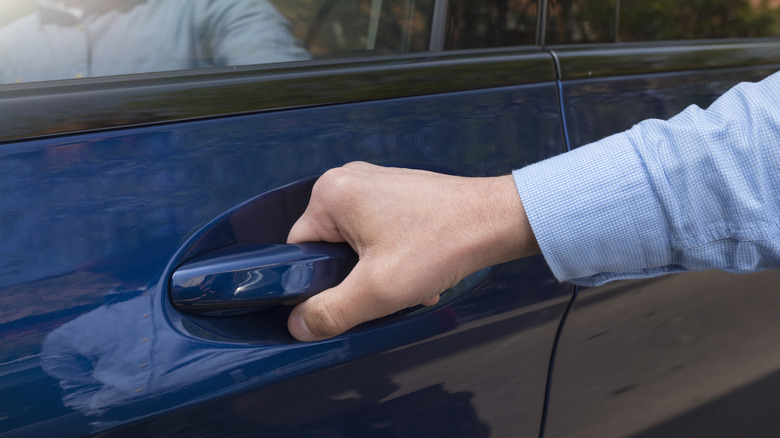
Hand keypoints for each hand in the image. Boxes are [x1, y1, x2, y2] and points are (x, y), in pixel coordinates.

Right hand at [286, 162, 538, 340]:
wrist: (499, 220)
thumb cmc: (441, 244)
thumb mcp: (377, 290)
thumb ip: (330, 312)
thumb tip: (297, 325)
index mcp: (331, 194)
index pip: (297, 249)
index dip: (315, 283)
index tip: (345, 298)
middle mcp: (349, 181)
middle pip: (329, 249)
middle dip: (355, 279)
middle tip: (385, 291)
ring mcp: (376, 184)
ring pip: (357, 246)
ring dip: (380, 273)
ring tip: (411, 282)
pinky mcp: (399, 193)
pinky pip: (380, 234)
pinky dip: (397, 258)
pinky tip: (423, 272)